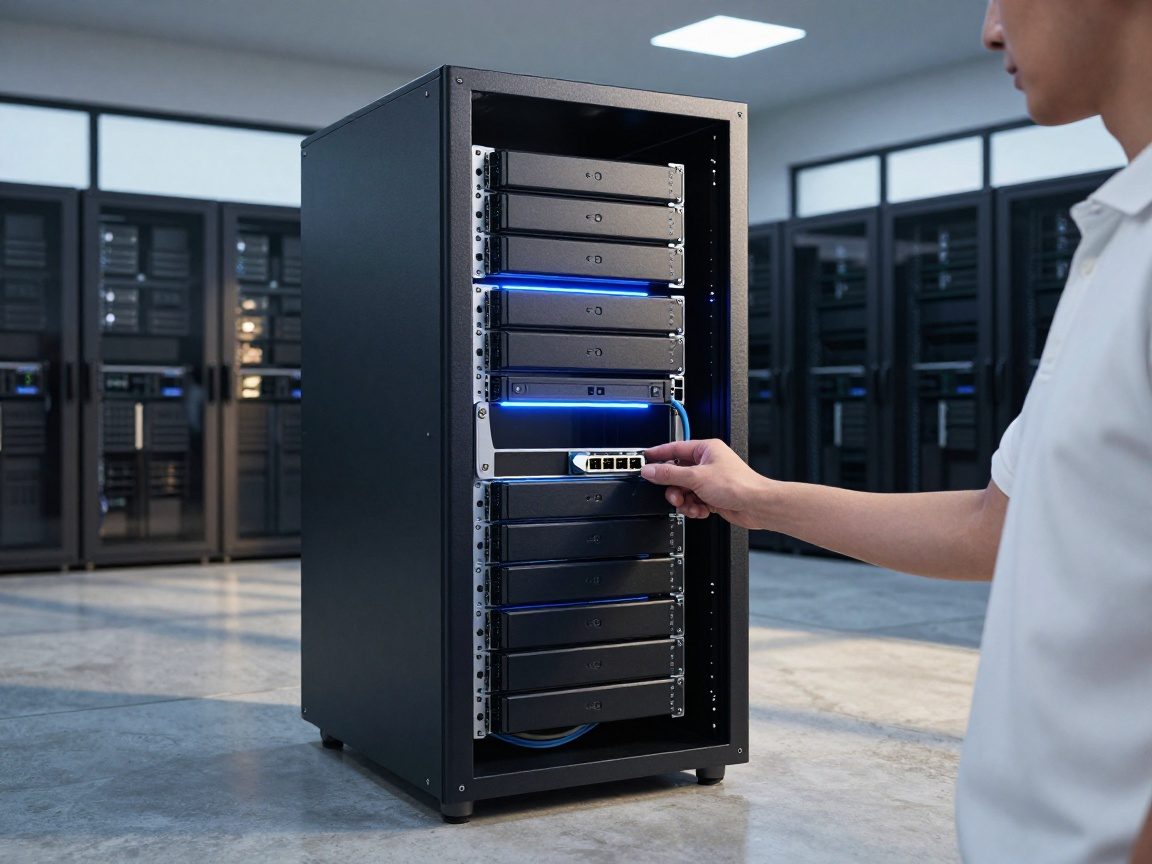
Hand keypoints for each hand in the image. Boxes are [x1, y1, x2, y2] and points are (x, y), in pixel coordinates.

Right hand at [640, 439, 773, 529]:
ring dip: (684, 500)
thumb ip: (670, 474)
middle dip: (674, 487)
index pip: (675, 449)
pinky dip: (694, 507)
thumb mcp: (696, 477)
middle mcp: (707, 463)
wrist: (756, 505)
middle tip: (674, 494)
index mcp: (705, 450)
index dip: (658, 454)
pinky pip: (693, 501)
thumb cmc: (738, 485)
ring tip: (688, 505)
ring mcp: (710, 480)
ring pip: (684, 490)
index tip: (645, 459)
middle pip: (677, 473)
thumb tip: (650, 470)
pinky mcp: (712, 496)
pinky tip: (699, 510)